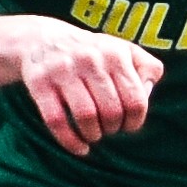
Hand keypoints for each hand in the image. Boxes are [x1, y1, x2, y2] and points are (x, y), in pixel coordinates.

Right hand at [20, 18, 162, 154]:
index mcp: (115, 54)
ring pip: (86, 117)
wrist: (41, 38)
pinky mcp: (40, 83)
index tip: (128, 126)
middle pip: (111, 112)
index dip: (135, 121)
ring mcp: (63, 70)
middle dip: (113, 129)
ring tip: (93, 135)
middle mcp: (90, 59)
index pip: (136, 100)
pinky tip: (79, 148)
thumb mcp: (123, 50)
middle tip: (108, 129)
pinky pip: (57, 121)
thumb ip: (147, 68)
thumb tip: (147, 93)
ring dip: (93, 135)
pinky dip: (70, 141)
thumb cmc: (92, 53)